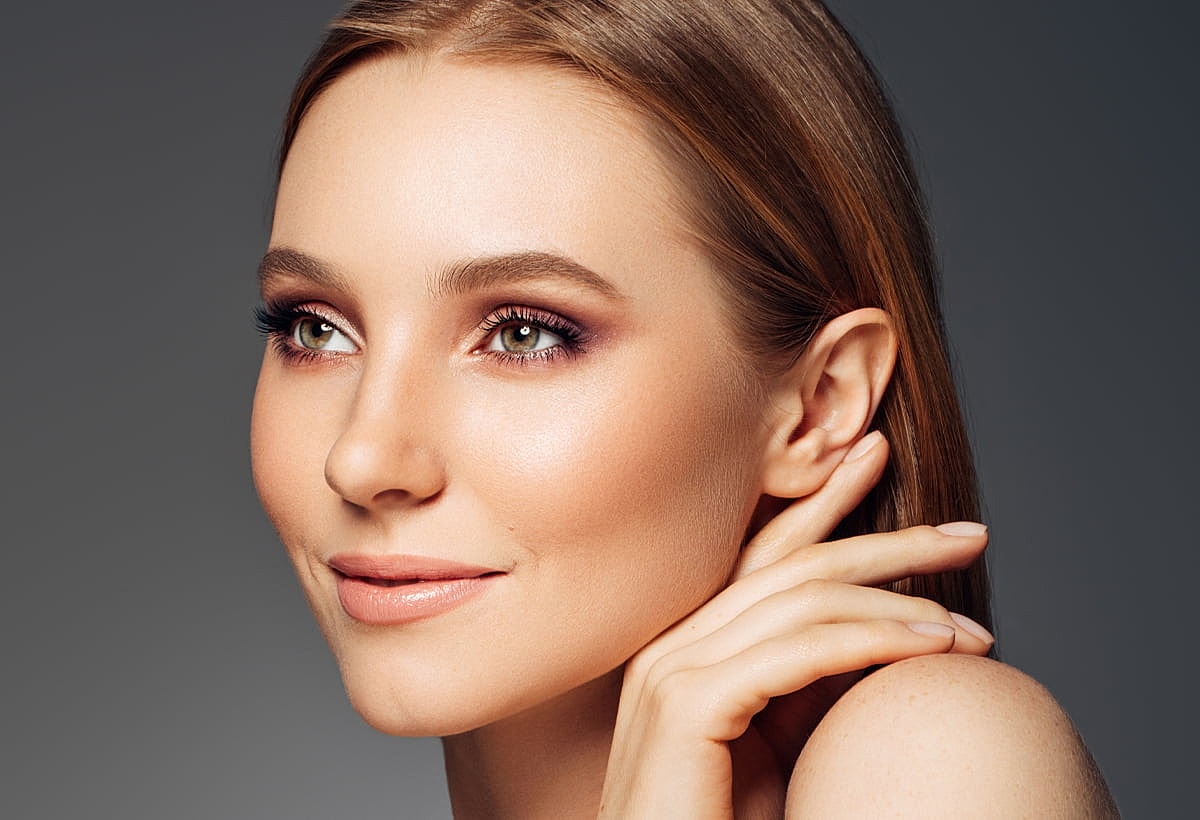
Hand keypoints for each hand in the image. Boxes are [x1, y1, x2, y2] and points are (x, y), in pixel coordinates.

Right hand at [597, 432, 993, 817]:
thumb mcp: (776, 743)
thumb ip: (805, 681)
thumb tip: (884, 633)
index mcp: (684, 642)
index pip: (763, 552)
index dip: (827, 503)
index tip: (879, 462)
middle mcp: (669, 641)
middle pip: (792, 563)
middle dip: (887, 542)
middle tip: (968, 533)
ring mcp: (670, 668)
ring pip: (803, 599)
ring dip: (902, 602)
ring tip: (974, 630)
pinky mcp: (687, 704)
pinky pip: (800, 651)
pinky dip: (876, 640)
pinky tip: (936, 645)